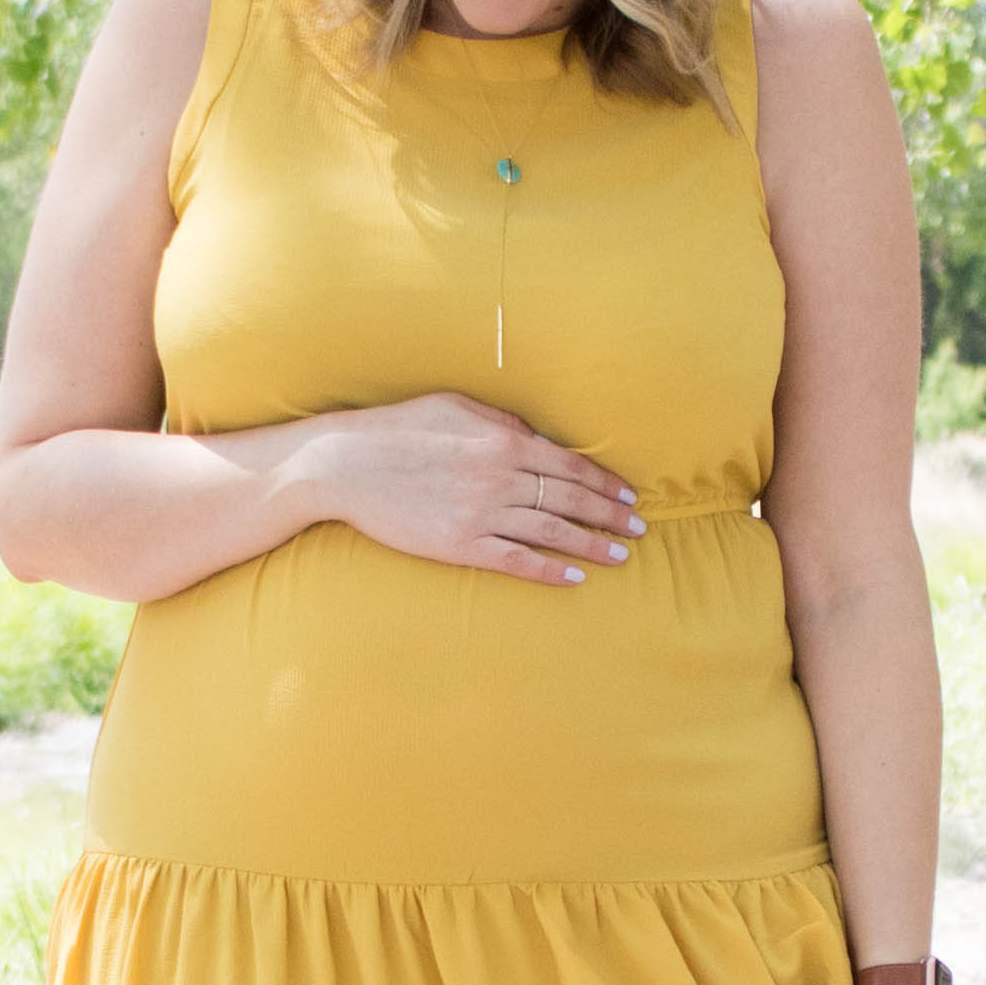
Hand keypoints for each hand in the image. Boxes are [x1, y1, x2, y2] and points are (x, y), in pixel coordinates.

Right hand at [303, 392, 645, 584]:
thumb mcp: (457, 407)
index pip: (570, 465)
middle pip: (571, 500)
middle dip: (610, 516)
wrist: (346, 464)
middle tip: (639, 529)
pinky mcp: (460, 544)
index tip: (627, 495)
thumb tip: (538, 437)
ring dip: (592, 545)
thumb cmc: (399, 428)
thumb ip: (503, 421)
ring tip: (619, 556)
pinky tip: (574, 577)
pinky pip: (516, 560)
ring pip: (552, 532)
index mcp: (504, 440)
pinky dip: (548, 570)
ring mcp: (482, 513)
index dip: (604, 483)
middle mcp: (501, 477)